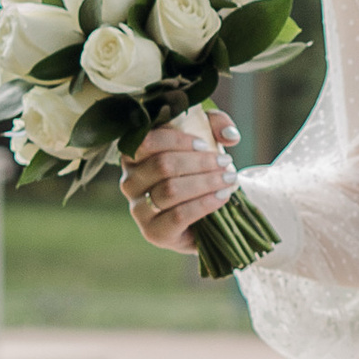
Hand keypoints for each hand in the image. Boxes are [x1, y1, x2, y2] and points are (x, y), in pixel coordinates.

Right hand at [119, 110, 237, 250]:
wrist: (200, 218)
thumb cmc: (196, 173)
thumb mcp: (202, 142)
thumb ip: (215, 125)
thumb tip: (229, 136)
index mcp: (134, 156)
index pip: (146, 142)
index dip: (177, 140)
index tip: (206, 144)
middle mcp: (129, 182)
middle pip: (162, 165)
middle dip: (200, 163)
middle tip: (226, 163)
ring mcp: (138, 210)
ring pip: (170, 190)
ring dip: (205, 182)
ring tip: (229, 180)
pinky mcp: (153, 232)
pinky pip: (178, 215)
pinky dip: (204, 204)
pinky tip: (222, 197)